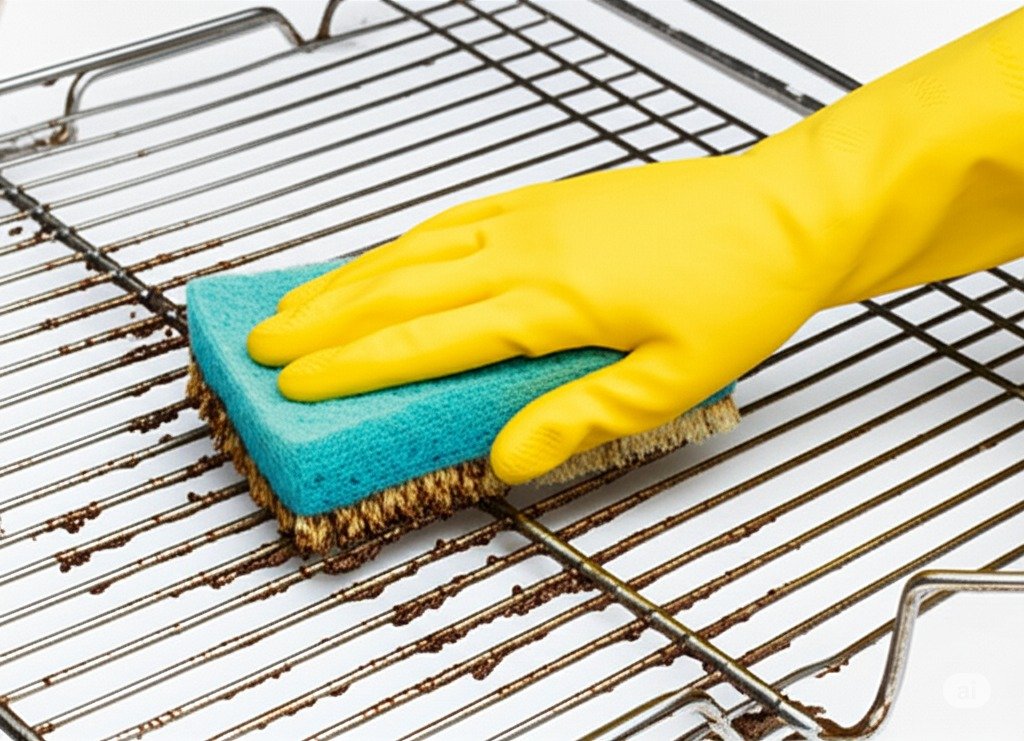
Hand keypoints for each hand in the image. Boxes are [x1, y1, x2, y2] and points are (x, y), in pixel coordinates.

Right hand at [247, 153, 833, 483]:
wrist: (783, 212)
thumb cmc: (738, 289)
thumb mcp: (672, 379)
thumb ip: (581, 418)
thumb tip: (508, 458)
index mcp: (551, 299)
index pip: (426, 339)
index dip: (353, 366)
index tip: (296, 385)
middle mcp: (527, 249)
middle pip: (399, 288)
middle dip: (323, 322)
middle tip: (263, 348)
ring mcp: (532, 215)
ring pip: (414, 248)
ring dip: (347, 278)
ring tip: (296, 304)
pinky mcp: (547, 198)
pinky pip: (453, 218)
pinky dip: (402, 243)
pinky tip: (381, 256)